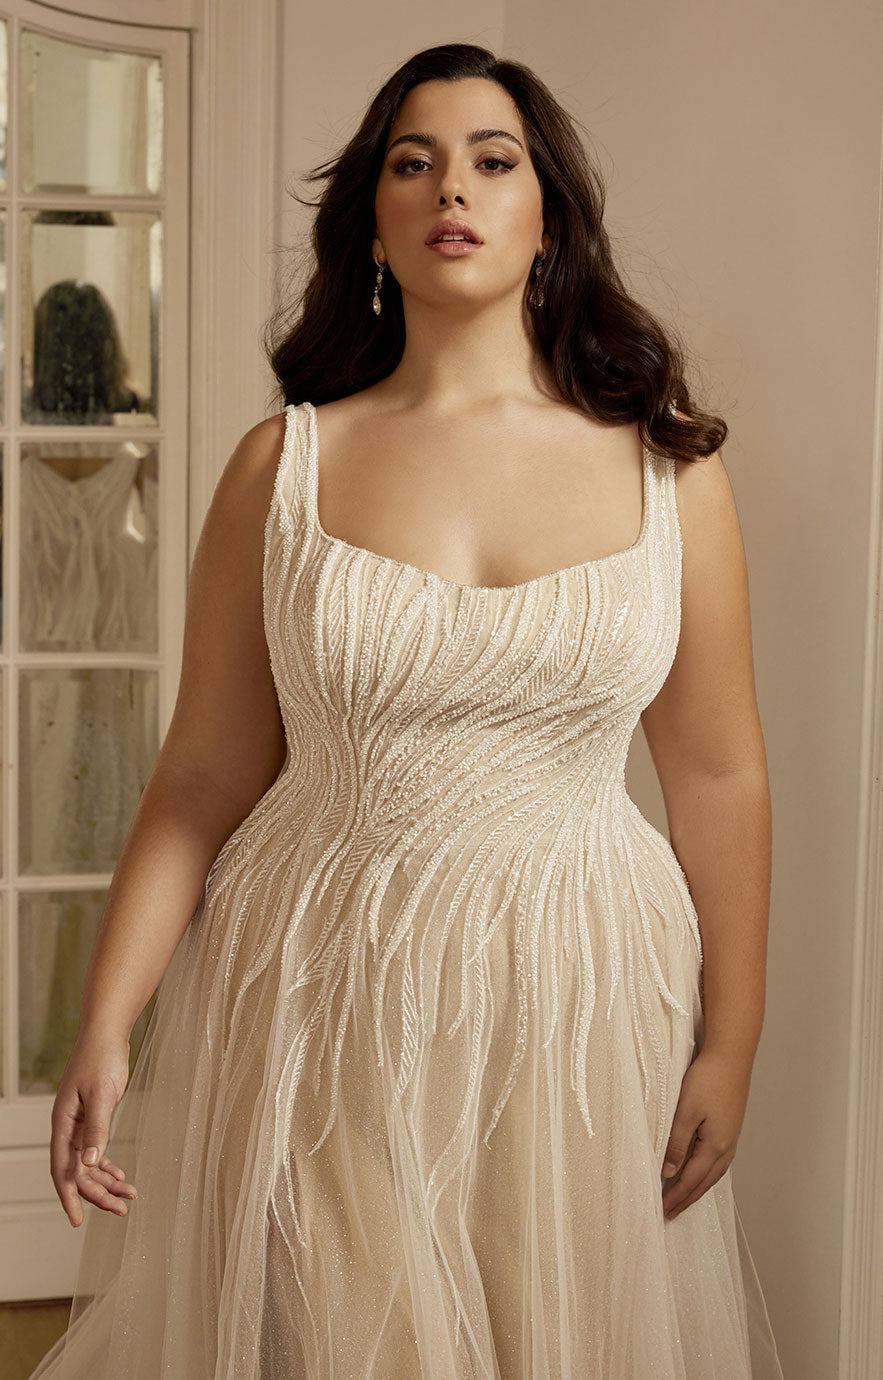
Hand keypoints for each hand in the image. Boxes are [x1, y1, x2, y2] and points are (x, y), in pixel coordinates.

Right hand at [49, 1029, 138, 1227]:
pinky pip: (96, 1149)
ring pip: (89, 1163)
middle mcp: (68, 1127)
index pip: (62, 1168)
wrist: (107, 1034)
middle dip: (98, 1193)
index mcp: (63, 1123)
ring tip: (128, 1197)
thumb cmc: (101, 1058)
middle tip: (121, 1208)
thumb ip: (96, 1128)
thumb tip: (90, 1162)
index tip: (77, 1220)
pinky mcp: (93, 1117)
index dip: (69, 1195)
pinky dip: (107, 1165)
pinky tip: (120, 1175)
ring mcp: (80, 1123)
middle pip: (78, 1171)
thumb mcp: (102, 1094)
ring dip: (107, 1181)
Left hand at [660, 1046, 752, 1219]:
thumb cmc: (708, 1080)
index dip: (676, 1196)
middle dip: (687, 1198)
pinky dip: (707, 1174)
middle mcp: (726, 1147)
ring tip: (684, 1198)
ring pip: (713, 1173)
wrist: (731, 1057)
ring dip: (698, 1188)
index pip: (691, 1180)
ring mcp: (731, 1139)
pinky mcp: (730, 1128)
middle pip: (704, 1182)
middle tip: (671, 1212)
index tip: (663, 1210)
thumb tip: (668, 1171)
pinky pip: (718, 1161)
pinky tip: (701, 1172)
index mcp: (715, 1147)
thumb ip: (677, 1143)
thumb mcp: (685, 1112)